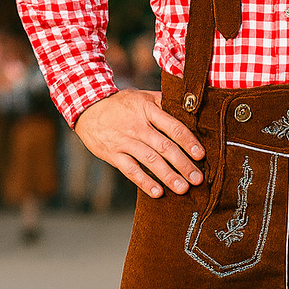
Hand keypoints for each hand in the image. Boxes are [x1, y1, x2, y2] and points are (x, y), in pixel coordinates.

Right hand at [75, 90, 203, 198]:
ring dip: (167, 176)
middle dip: (183, 164)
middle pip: (164, 146)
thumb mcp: (142, 96)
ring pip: (149, 160)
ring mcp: (124, 141)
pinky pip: (130, 170)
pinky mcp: (113, 154)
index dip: (188, 141)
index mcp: (148, 109)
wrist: (87, 107)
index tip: (201, 154)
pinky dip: (144, 182)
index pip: (173, 126)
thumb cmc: (121, 104)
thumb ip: (164, 102)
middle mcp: (137, 126)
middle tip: (197, 179)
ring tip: (182, 188)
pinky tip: (157, 192)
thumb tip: (190, 109)